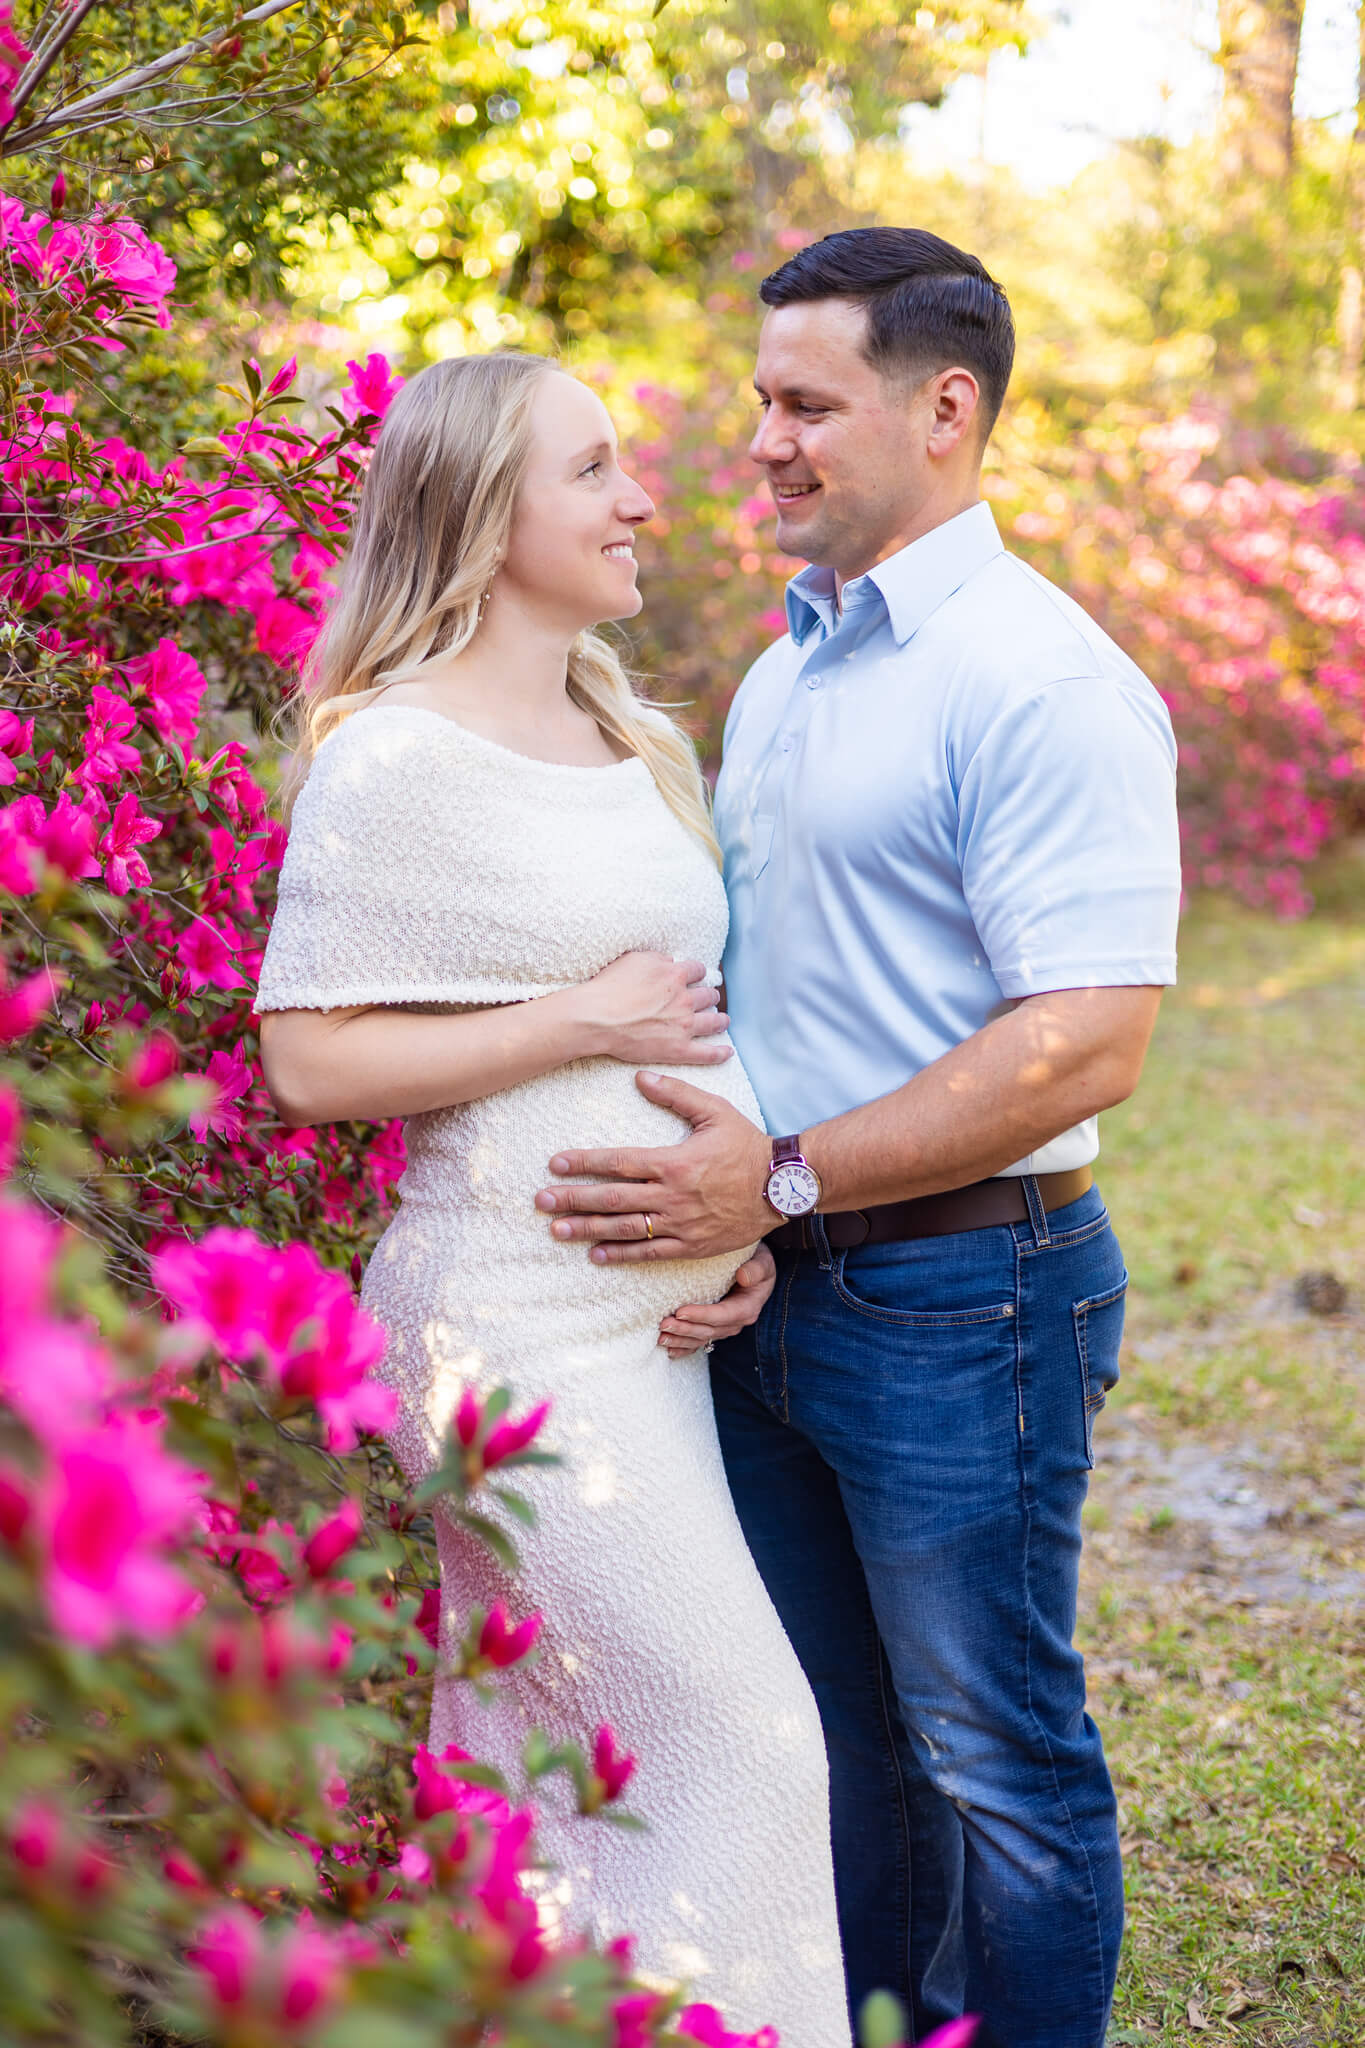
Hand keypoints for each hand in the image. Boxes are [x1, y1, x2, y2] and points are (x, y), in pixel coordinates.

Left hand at [536, 1070, 773, 1262]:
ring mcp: (680, 1224)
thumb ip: (676, 1094)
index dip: (583, 1163)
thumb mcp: (714, 1111)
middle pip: (611, 1199)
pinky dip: (622, 1255)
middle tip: (540, 1202)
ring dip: (588, 1230)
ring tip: (557, 1230)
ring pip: (625, 1229)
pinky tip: (596, 1255)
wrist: (783, 1186)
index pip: (617, 1162)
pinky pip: (650, 1253)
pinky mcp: (691, 1246)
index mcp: (672, 1162)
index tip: (554, 1165)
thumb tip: (640, 1077)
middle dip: (572, 1200)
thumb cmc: (747, 1145)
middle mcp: (671, 1196)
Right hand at [573, 952, 732, 1067]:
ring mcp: (684, 1025)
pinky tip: (727, 1052)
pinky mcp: (679, 1049)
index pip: (697, 970)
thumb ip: (657, 958)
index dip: (697, 974)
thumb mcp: (634, 959)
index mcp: (675, 975)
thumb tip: (670, 961)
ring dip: (720, 1020)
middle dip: (709, 996)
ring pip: (713, 1021)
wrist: (598, 1017)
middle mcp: (684, 999)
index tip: (697, 978)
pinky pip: (706, 1053)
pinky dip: (719, 1053)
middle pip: (708, 995)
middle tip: (709, 999)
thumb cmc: (610, 987)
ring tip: (723, 1020)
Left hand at [659, 1245, 776, 1358]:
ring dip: (680, 1340)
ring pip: (700, 1339)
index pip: (722, 1315)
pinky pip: (698, 1343)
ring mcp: (724, 1329)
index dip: (701, 1315)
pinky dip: (683, 1349)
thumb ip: (756, 1269)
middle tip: (664, 1324)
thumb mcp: (763, 1262)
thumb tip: (743, 1276)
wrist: (755, 1270)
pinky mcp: (714, 1329)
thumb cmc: (757, 1264)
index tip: (681, 1312)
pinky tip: (668, 1350)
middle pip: (708, 1330)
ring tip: (660, 1337)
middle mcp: (735, 1323)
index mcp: (746, 1308)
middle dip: (685, 1329)